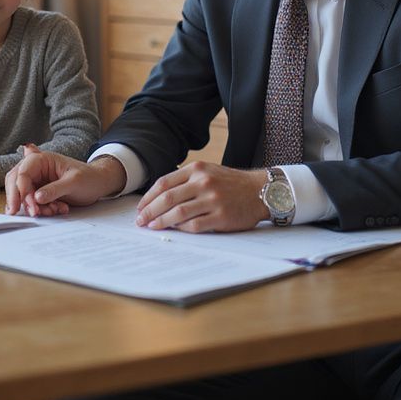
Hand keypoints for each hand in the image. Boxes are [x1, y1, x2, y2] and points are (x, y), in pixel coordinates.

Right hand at [5, 145, 126, 215]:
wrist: (98, 184)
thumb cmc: (89, 177)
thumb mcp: (74, 182)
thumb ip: (55, 189)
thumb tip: (36, 197)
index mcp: (43, 159)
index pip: (23, 171)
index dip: (19, 188)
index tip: (20, 205)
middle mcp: (37, 169)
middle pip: (16, 182)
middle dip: (21, 199)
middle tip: (31, 213)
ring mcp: (38, 181)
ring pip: (23, 195)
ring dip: (35, 207)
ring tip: (55, 210)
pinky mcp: (40, 192)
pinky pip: (33, 203)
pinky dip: (41, 209)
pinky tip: (57, 209)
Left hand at [135, 162, 269, 232]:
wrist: (260, 190)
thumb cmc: (230, 183)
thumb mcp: (208, 172)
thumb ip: (186, 180)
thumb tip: (159, 198)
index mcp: (197, 169)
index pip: (164, 183)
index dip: (149, 197)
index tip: (140, 207)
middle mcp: (203, 182)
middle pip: (167, 198)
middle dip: (149, 211)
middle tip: (140, 221)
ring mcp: (213, 199)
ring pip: (178, 212)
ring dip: (161, 221)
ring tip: (152, 227)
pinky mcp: (221, 216)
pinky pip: (195, 225)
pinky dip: (182, 229)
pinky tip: (175, 230)